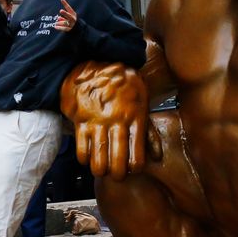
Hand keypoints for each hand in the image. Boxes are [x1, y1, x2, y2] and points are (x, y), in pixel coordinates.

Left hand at [53, 0, 77, 31]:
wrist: (77, 29)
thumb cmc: (70, 21)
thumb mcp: (68, 17)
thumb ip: (63, 16)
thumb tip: (58, 18)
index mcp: (73, 14)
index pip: (69, 8)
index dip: (65, 4)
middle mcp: (73, 19)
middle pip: (69, 16)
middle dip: (65, 13)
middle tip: (61, 10)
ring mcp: (72, 24)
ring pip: (65, 23)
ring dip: (60, 22)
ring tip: (56, 23)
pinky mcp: (70, 29)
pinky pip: (64, 28)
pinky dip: (59, 28)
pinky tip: (55, 27)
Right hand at [59, 61, 154, 176]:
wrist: (97, 61)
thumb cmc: (123, 84)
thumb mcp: (142, 103)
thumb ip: (148, 131)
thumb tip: (156, 156)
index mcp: (136, 118)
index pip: (137, 156)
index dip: (134, 168)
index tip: (132, 169)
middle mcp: (117, 122)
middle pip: (117, 163)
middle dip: (117, 175)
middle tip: (116, 175)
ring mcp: (98, 122)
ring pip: (98, 160)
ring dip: (100, 169)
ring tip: (101, 170)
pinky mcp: (81, 119)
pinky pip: (82, 148)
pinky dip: (84, 158)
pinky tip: (88, 157)